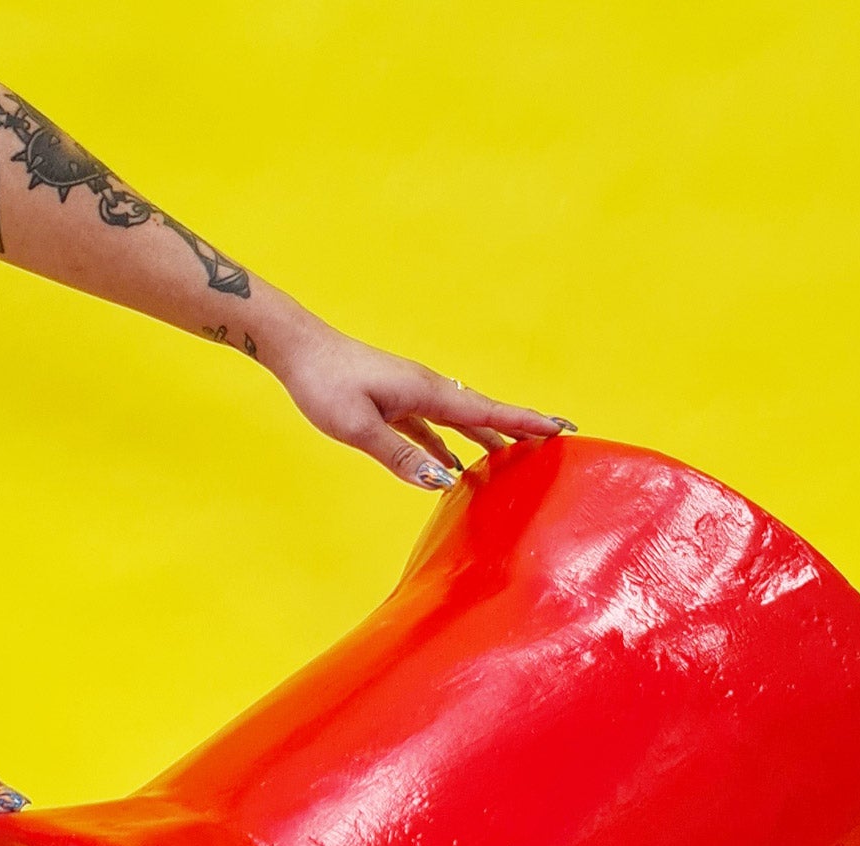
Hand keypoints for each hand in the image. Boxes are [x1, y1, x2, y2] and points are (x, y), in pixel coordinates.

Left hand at [271, 322, 575, 488]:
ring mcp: (412, 395)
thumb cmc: (325, 385)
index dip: (525, 422)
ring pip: (461, 421)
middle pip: (484, 414)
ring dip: (489, 439)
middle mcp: (427, 390)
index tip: (561, 429)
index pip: (488, 411)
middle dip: (519, 429)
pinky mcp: (395, 402)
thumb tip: (443, 481)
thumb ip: (401, 456)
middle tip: (557, 443)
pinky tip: (454, 467)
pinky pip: (434, 428)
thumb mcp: (358, 428)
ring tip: (514, 462)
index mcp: (427, 392)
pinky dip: (450, 446)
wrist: (298, 350)